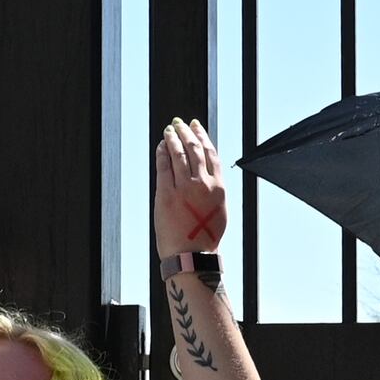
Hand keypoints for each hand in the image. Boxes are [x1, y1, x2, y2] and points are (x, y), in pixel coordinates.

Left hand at [158, 116, 227, 257]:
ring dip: (173, 139)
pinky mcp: (167, 194)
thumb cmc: (204, 237)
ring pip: (179, 154)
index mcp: (219, 188)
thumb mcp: (218, 210)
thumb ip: (213, 189)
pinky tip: (160, 146)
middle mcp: (203, 184)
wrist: (191, 256)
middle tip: (180, 123)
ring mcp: (184, 188)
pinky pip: (164, 167)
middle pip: (195, 149)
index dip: (202, 136)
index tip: (196, 126)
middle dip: (186, 132)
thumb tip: (204, 173)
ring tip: (168, 130)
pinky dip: (162, 153)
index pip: (211, 153)